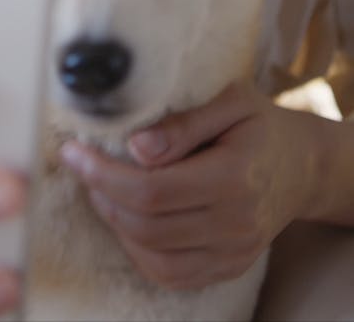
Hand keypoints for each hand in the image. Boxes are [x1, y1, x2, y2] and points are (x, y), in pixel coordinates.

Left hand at [60, 81, 320, 290]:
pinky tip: (127, 219)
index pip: (153, 190)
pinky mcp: (228, 266)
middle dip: (102, 195)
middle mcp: (235, 222)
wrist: (303, 165)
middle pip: (147, 225)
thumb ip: (184, 123)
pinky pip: (171, 274)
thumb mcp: (232, 102)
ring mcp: (233, 251)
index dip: (104, 174)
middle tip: (83, 165)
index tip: (73, 152)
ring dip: (115, 225)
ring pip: (154, 256)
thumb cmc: (261, 124)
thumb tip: (136, 147)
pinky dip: (139, 251)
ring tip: (101, 188)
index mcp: (234, 176)